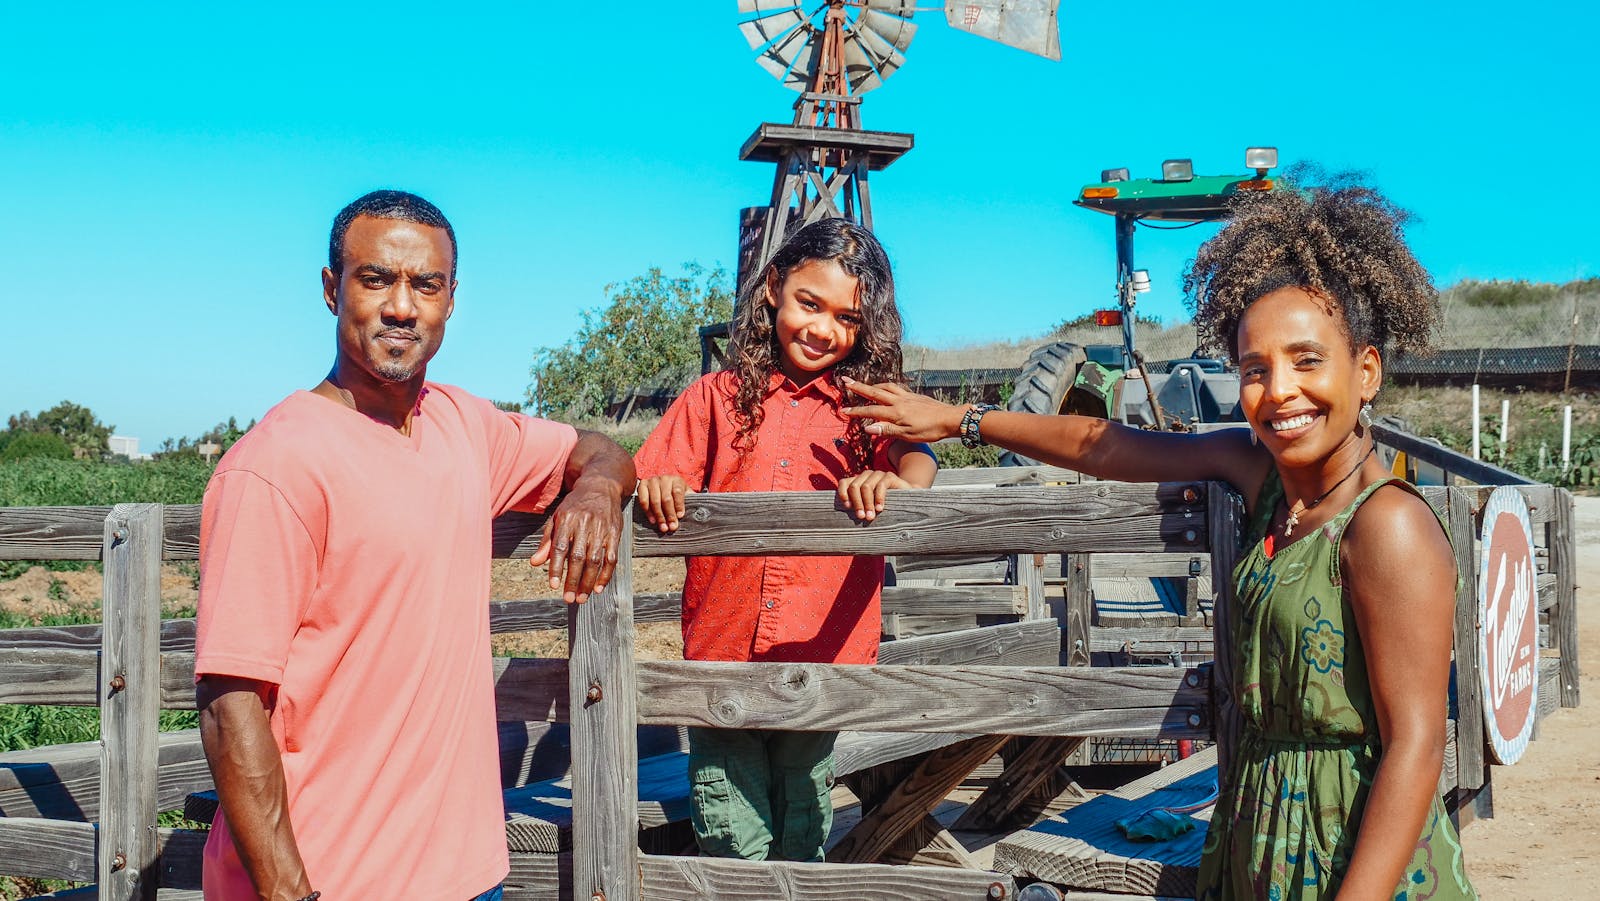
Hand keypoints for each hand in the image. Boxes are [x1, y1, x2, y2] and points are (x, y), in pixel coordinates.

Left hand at [530, 478, 624, 603]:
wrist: (601, 486)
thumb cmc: (575, 505)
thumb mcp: (557, 518)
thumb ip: (547, 541)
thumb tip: (535, 563)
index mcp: (567, 520)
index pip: (560, 548)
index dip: (557, 568)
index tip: (554, 586)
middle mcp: (585, 524)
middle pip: (578, 557)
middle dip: (573, 580)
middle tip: (568, 598)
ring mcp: (602, 529)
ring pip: (595, 560)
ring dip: (589, 582)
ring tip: (581, 597)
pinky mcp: (615, 533)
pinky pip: (611, 558)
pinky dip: (606, 574)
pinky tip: (599, 587)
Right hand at [636, 474, 688, 533]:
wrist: (663, 485)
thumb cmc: (676, 493)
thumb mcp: (686, 494)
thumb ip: (692, 500)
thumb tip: (700, 511)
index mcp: (676, 480)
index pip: (678, 492)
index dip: (679, 505)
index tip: (680, 516)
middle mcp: (664, 479)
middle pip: (666, 498)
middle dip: (669, 514)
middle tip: (672, 527)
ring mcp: (652, 481)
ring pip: (655, 501)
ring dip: (659, 516)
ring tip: (663, 527)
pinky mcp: (642, 486)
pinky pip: (643, 500)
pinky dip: (648, 512)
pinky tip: (653, 521)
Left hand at [837, 470, 911, 521]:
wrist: (906, 498)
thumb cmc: (884, 505)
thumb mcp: (869, 506)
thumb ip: (859, 507)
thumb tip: (845, 516)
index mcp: (858, 481)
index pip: (844, 483)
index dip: (843, 494)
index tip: (848, 508)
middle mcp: (866, 475)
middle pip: (854, 487)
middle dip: (857, 503)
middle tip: (861, 517)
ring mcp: (877, 474)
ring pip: (866, 487)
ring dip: (867, 503)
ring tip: (870, 516)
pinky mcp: (889, 476)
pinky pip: (881, 486)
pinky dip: (879, 498)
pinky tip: (880, 508)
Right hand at [840, 378, 965, 442]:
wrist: (950, 418)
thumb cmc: (930, 430)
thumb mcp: (908, 435)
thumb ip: (887, 431)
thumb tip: (868, 428)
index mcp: (895, 412)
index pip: (870, 411)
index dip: (856, 412)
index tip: (843, 411)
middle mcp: (899, 401)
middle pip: (875, 392)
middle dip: (859, 387)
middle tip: (845, 381)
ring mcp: (907, 396)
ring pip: (886, 387)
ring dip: (873, 385)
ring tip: (864, 385)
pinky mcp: (914, 395)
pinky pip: (896, 387)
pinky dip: (887, 386)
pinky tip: (887, 388)